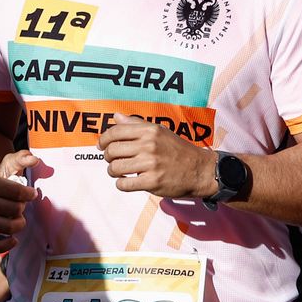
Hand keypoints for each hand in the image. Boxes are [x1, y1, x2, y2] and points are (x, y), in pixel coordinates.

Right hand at [0, 150, 40, 252]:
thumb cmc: (1, 178)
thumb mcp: (9, 164)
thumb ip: (22, 158)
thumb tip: (34, 159)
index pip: (17, 192)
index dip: (30, 194)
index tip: (31, 193)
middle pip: (15, 209)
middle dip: (22, 207)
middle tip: (19, 204)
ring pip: (9, 227)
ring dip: (19, 223)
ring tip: (17, 217)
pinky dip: (4, 246)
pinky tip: (14, 240)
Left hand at [96, 114, 216, 197]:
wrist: (199, 169)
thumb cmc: (178, 150)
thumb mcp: (160, 131)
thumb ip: (136, 124)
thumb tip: (116, 116)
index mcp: (149, 130)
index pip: (115, 132)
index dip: (103, 140)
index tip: (101, 146)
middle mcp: (149, 145)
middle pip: (112, 150)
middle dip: (108, 157)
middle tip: (112, 160)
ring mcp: (150, 164)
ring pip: (115, 168)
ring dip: (113, 171)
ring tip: (119, 172)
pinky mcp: (152, 182)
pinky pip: (124, 184)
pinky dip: (121, 184)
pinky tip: (126, 181)